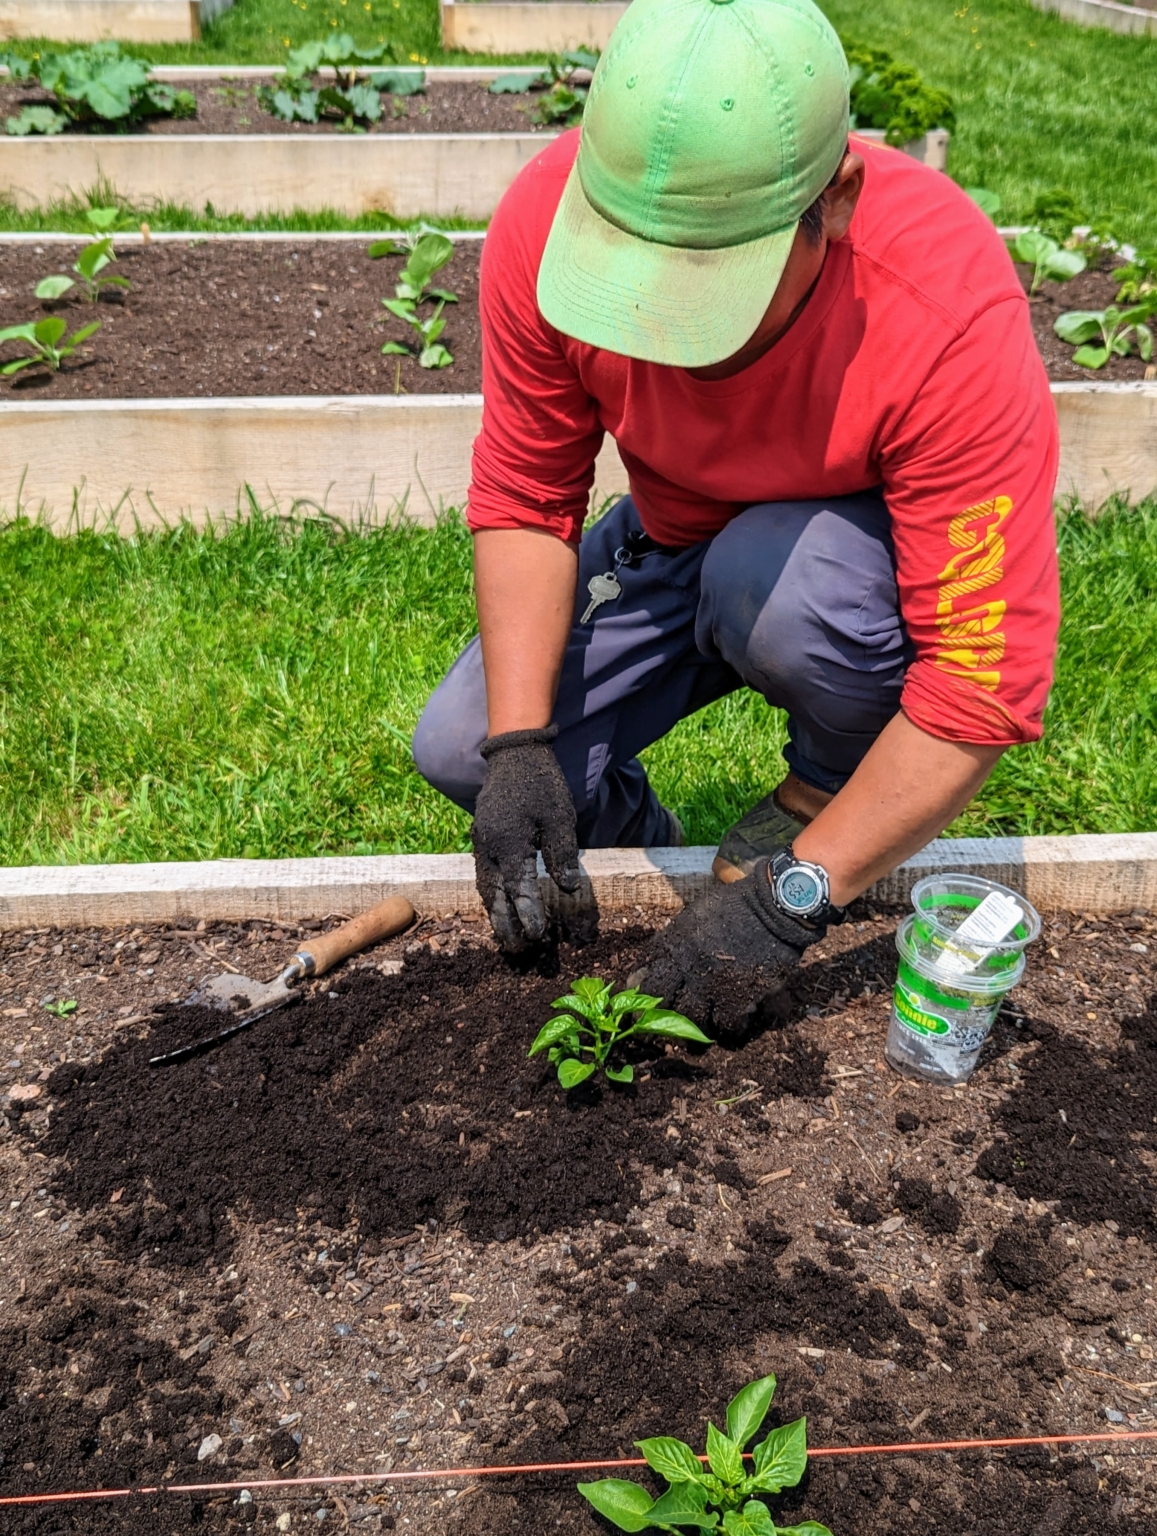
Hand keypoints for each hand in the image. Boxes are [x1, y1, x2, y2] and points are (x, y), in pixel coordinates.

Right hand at [471, 726, 595, 948]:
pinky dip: (490, 895)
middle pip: (494, 895)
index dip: (528, 914)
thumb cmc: (541, 784)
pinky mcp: (481, 839)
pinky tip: (499, 906)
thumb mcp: (560, 816)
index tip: (538, 936)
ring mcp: (481, 843)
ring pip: (485, 887)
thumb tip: (567, 888)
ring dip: (495, 914)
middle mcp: (490, 847)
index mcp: (510, 842)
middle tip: (517, 950)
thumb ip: (562, 853)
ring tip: (505, 937)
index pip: (519, 888)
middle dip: (505, 924)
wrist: (514, 754)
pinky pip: (483, 874)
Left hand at [637, 859, 821, 1029]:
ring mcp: (709, 983)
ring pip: (689, 1018)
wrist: (773, 908)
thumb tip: (660, 959)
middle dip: (657, 1014)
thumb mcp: (697, 913)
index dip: (639, 987)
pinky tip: (735, 1023)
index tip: (640, 999)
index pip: (644, 969)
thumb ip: (677, 937)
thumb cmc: (738, 905)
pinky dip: (729, 1027)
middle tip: (661, 1026)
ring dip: (695, 1025)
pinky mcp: (735, 998)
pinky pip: (725, 1024)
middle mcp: (685, 964)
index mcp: (674, 941)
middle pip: (659, 999)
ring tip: (700, 1030)